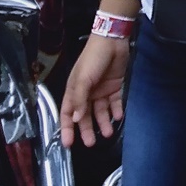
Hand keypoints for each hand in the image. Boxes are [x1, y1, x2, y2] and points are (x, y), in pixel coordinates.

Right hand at [59, 32, 129, 147]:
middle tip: (90, 144)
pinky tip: (118, 117)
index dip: (67, 128)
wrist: (113, 41)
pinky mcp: (114, 87)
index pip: (68, 113)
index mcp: (74, 91)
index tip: (67, 143)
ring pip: (100, 112)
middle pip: (85, 116)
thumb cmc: (93, 58)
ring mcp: (100, 91)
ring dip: (103, 122)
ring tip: (108, 133)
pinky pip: (114, 103)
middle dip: (87, 130)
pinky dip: (116, 111)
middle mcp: (86, 93)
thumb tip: (76, 118)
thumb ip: (79, 99)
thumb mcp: (83, 79)